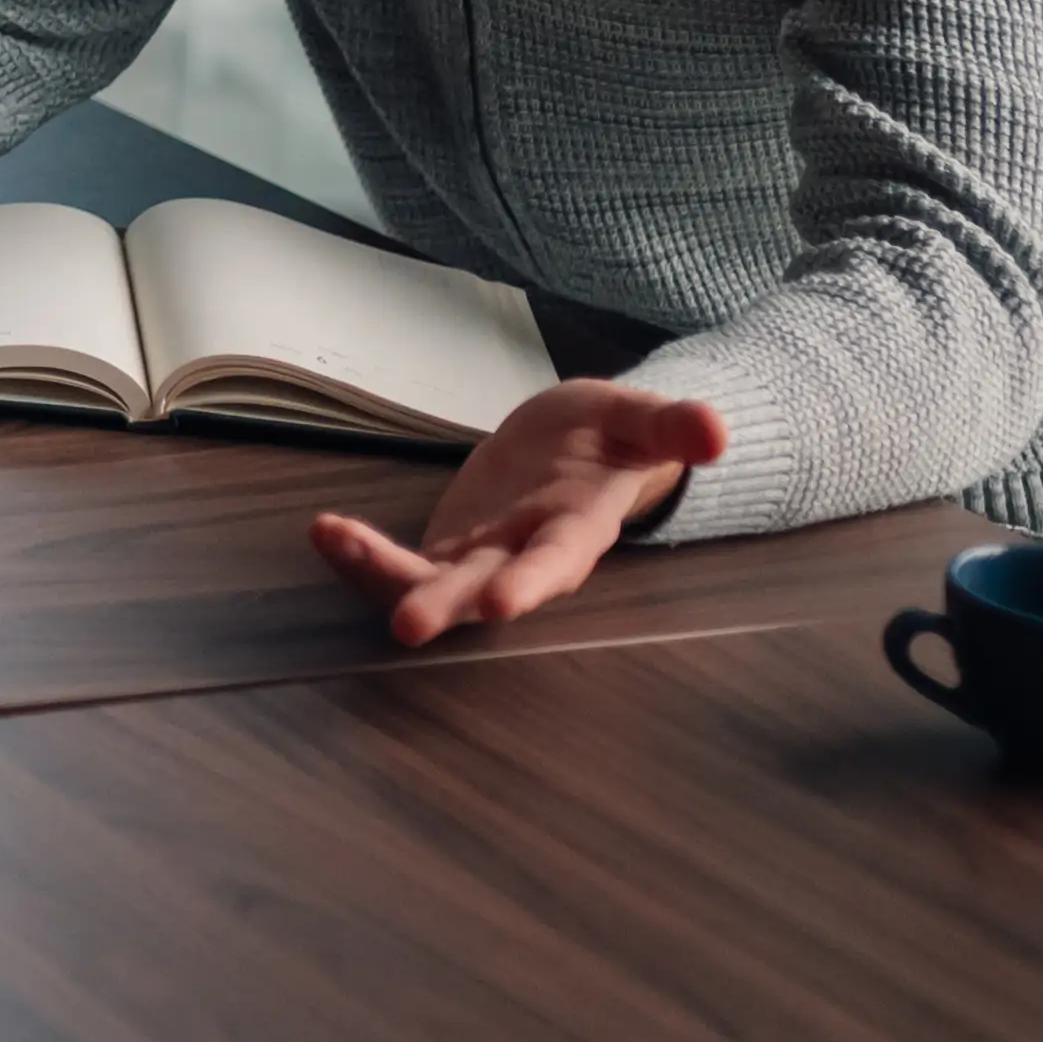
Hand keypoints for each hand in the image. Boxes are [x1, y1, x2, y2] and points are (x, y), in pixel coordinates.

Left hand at [310, 380, 727, 644]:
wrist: (581, 443)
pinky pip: (403, 563)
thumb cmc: (613, 434)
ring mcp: (485, 556)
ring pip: (433, 581)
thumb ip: (672, 425)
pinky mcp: (451, 548)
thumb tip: (718, 430)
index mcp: (578, 527)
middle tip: (408, 624)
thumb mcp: (640, 417)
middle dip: (448, 604)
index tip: (503, 602)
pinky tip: (324, 533)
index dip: (532, 581)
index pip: (557, 560)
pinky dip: (362, 554)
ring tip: (335, 541)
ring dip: (384, 575)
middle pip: (486, 588)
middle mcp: (528, 555)